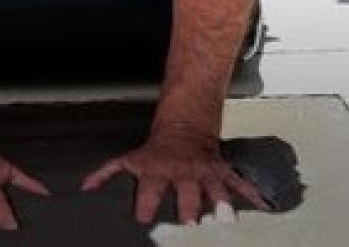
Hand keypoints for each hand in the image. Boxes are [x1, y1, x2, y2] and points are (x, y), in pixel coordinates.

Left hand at [82, 124, 272, 225]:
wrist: (185, 123)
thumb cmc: (156, 147)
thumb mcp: (130, 158)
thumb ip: (107, 173)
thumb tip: (84, 189)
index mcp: (158, 172)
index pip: (150, 192)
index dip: (147, 206)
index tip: (145, 221)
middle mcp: (182, 174)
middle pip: (186, 195)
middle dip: (188, 211)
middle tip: (190, 225)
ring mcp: (204, 173)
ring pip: (214, 190)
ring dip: (220, 204)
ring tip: (226, 220)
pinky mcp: (221, 172)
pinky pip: (238, 182)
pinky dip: (252, 194)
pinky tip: (264, 207)